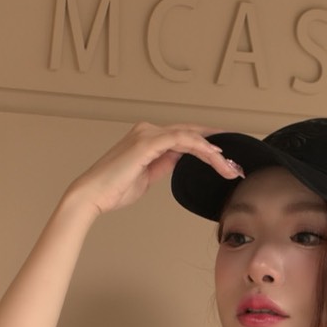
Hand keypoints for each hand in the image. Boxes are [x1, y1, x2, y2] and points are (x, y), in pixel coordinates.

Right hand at [68, 120, 242, 216]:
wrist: (92, 195)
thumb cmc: (114, 189)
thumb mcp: (147, 176)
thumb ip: (163, 164)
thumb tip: (178, 159)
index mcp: (148, 138)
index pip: (185, 137)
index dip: (207, 145)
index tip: (225, 158)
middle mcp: (148, 131)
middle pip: (191, 133)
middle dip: (216, 148)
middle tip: (234, 164)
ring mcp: (147, 134)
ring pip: (190, 135)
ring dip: (212, 152)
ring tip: (228, 167)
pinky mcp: (147, 142)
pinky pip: (181, 140)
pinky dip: (200, 147)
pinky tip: (213, 157)